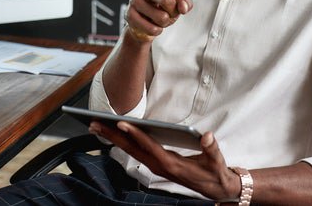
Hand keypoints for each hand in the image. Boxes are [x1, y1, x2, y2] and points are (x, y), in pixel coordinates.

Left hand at [89, 120, 240, 201]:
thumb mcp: (217, 161)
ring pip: (131, 151)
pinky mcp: (157, 165)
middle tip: (94, 124)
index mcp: (172, 165)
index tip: (121, 123)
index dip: (136, 135)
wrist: (216, 189)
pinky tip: (113, 134)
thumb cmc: (215, 172)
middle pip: (132, 150)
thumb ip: (211, 148)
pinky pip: (136, 152)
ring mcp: (156, 166)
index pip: (150, 147)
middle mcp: (160, 166)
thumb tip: (207, 135)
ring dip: (113, 139)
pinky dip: (123, 142)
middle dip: (112, 136)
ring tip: (96, 126)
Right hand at [125, 0, 192, 42]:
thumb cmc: (160, 10)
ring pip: (161, 16)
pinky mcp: (129, 15)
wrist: (142, 26)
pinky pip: (152, 28)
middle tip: (168, 12)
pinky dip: (157, 30)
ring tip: (159, 20)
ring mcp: (134, 1)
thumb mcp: (175, 5)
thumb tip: (183, 7)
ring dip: (165, 22)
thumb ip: (184, 3)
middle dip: (173, 10)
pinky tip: (152, 26)